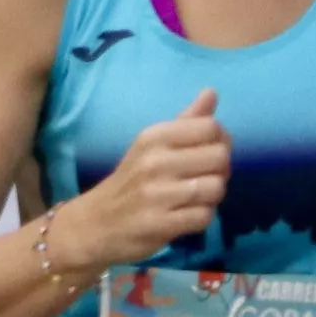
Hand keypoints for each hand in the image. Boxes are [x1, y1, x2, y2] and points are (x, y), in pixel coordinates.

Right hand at [67, 87, 226, 267]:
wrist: (94, 224)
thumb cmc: (130, 180)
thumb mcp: (151, 145)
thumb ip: (185, 121)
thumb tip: (212, 92)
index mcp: (154, 136)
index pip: (211, 127)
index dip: (221, 142)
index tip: (208, 154)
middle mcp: (155, 161)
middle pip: (219, 157)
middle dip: (221, 170)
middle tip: (204, 178)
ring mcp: (156, 194)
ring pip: (215, 187)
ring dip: (213, 196)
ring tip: (196, 198)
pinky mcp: (159, 224)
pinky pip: (204, 216)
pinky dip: (202, 218)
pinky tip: (187, 216)